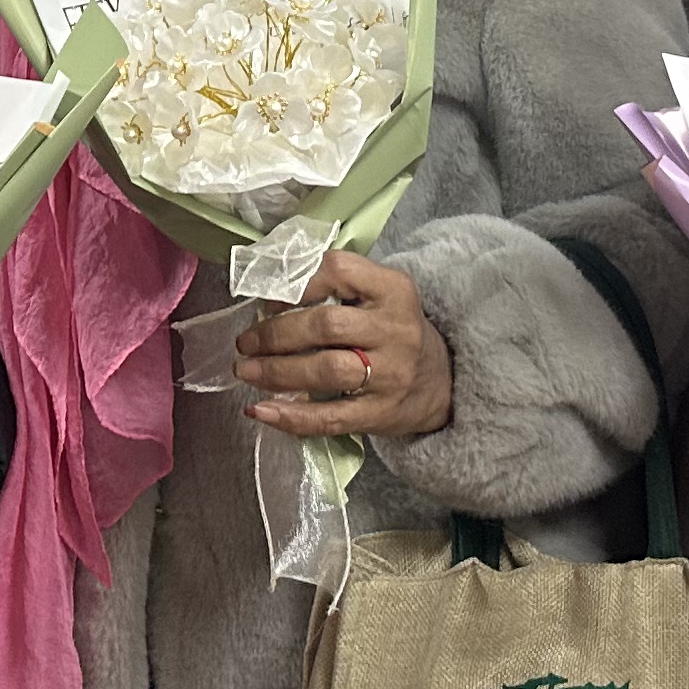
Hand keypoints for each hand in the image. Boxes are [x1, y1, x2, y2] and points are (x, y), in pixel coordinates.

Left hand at [234, 250, 451, 440]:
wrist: (443, 382)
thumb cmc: (395, 331)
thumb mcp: (381, 294)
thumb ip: (337, 287)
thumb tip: (269, 293)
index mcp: (392, 289)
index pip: (339, 271)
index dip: (297, 283)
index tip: (269, 300)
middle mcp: (395, 329)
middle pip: (325, 326)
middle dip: (275, 334)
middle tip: (245, 343)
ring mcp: (391, 374)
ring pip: (325, 371)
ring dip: (276, 372)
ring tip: (245, 370)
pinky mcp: (380, 413)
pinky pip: (330, 417)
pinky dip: (291, 416)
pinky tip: (261, 411)